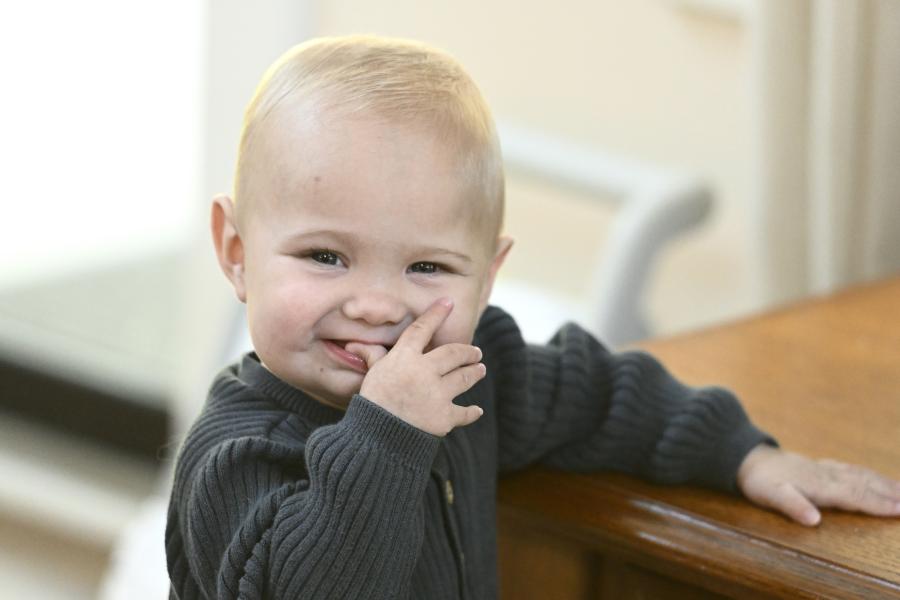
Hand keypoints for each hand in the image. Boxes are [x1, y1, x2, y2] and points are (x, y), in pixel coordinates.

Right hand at [346, 298, 484, 436]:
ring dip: (475, 372)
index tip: (449, 303)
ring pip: (464, 377)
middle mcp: (424, 372)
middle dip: (468, 352)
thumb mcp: (373, 375)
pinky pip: (464, 412)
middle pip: (454, 353)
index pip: (422, 329)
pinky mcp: (444, 417)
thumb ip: (373, 357)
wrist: (376, 438)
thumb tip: (354, 345)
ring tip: (480, 370)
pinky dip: (472, 412)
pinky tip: (477, 410)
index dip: (436, 314)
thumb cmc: (372, 402)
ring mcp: (437, 394)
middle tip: (476, 352)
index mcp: (404, 358)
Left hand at [737, 444, 899, 525]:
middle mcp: (826, 475)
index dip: (878, 504)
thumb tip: (814, 520)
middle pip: (864, 484)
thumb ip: (792, 506)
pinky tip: (876, 478)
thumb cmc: (759, 481)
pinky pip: (851, 470)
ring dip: (884, 483)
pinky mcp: (821, 467)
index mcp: (819, 485)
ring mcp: (825, 469)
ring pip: (861, 475)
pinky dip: (869, 475)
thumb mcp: (770, 496)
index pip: (855, 496)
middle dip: (891, 494)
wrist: (747, 458)